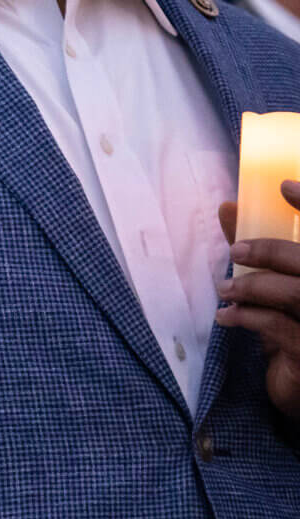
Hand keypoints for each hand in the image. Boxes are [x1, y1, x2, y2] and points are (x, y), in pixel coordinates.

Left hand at [218, 195, 299, 416]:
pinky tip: (227, 317)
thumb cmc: (293, 333)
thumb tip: (227, 208)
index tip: (283, 185)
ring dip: (255, 286)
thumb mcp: (277, 289)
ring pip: (299, 293)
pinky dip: (248, 317)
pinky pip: (279, 328)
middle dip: (273, 250)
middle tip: (237, 250)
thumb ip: (259, 251)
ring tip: (227, 289)